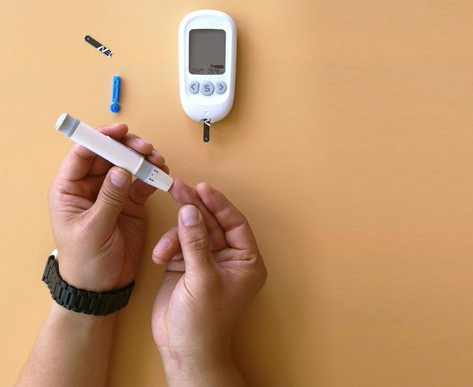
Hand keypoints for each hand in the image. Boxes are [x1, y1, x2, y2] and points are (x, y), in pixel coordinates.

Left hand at [48, 123, 167, 290]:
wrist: (101, 288)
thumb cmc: (85, 262)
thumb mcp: (94, 230)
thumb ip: (108, 199)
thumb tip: (122, 171)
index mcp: (69, 190)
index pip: (82, 155)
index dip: (99, 139)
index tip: (119, 131)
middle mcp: (90, 187)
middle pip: (108, 155)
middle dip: (128, 148)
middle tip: (146, 148)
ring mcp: (112, 193)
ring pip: (128, 165)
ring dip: (144, 160)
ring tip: (158, 161)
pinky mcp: (131, 203)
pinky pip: (142, 181)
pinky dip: (153, 175)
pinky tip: (162, 174)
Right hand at [151, 182, 266, 384]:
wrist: (184, 350)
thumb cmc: (205, 322)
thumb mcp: (202, 278)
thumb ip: (196, 242)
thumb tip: (190, 210)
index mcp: (245, 261)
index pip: (235, 223)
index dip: (219, 204)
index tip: (202, 188)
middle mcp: (228, 258)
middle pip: (212, 223)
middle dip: (194, 208)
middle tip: (177, 188)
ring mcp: (206, 261)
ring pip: (192, 232)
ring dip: (176, 235)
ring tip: (165, 249)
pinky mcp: (187, 266)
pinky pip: (178, 244)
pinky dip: (168, 247)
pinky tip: (161, 257)